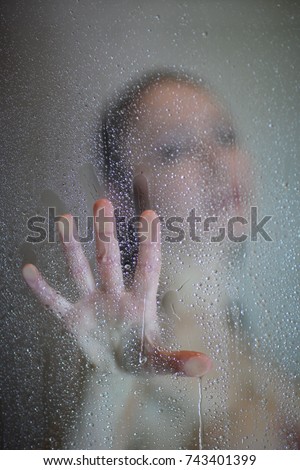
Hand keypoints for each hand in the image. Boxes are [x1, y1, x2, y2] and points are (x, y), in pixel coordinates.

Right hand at [22, 199, 211, 376]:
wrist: (115, 368)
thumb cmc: (140, 357)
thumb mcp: (160, 362)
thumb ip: (180, 362)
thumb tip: (208, 365)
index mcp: (139, 303)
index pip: (147, 269)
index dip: (148, 244)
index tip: (150, 216)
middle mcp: (114, 295)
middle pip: (108, 260)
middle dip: (105, 233)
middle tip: (102, 202)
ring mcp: (92, 304)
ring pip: (80, 270)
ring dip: (71, 247)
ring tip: (63, 218)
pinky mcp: (73, 318)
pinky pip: (54, 301)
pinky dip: (41, 289)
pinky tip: (28, 270)